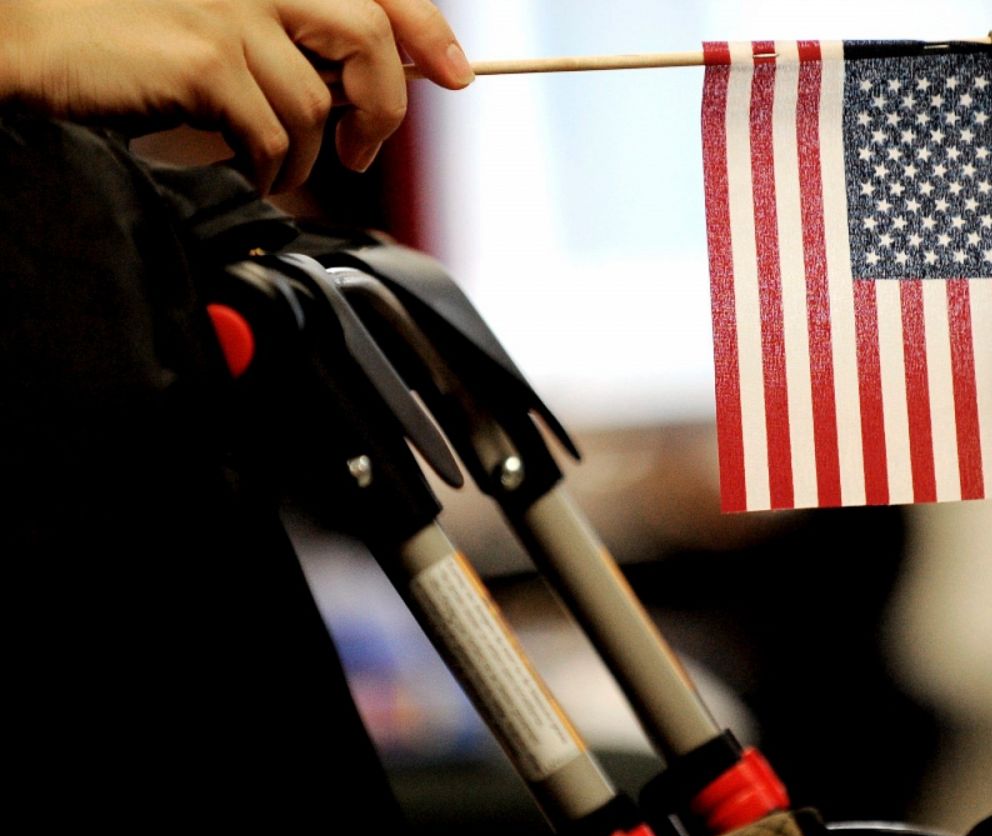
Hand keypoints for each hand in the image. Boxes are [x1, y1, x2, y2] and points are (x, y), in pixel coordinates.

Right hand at [0, 0, 473, 193]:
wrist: (33, 42)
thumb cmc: (126, 41)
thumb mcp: (222, 27)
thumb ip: (290, 40)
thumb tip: (366, 85)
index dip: (428, 31)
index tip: (455, 73)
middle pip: (368, 36)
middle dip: (383, 106)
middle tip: (360, 149)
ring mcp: (229, 12)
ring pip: (317, 100)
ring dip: (307, 153)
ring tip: (276, 167)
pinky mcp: (205, 60)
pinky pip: (273, 132)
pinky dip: (270, 166)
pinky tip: (248, 169)